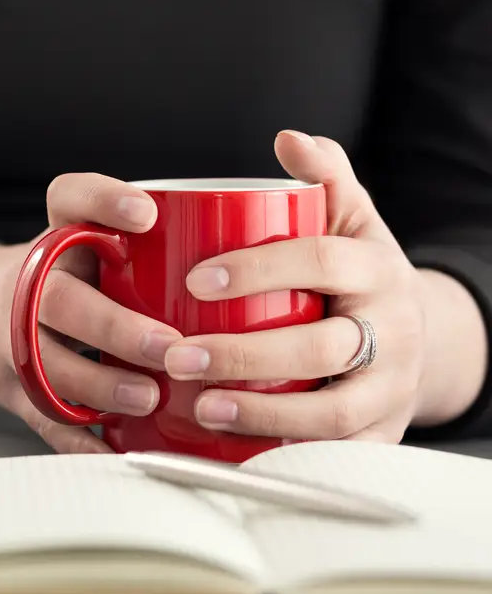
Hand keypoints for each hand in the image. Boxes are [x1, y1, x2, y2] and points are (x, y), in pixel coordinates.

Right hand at [0, 173, 182, 453]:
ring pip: (49, 365)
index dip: (104, 202)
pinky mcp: (14, 389)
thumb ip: (148, 246)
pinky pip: (44, 418)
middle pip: (60, 300)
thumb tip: (247, 265)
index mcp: (56, 238)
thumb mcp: (85, 242)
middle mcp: (29, 284)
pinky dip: (82, 440)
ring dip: (100, 384)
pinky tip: (118, 449)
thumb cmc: (58, 278)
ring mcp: (14, 339)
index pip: (69, 199)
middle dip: (115, 326)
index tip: (146, 215)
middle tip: (169, 345)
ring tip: (149, 398)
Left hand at [163, 130, 426, 443]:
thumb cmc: (357, 275)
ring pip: (332, 411)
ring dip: (261, 414)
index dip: (261, 269)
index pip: (323, 262)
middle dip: (245, 354)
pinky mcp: (380, 435)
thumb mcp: (349, 220)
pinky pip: (334, 456)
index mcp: (378, 269)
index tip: (195, 280)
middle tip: (177, 356)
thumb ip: (323, 177)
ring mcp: (391, 388)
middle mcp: (393, 330)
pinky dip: (283, 455)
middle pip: (323, 345)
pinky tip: (230, 451)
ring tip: (198, 408)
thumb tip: (289, 138)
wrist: (415, 338)